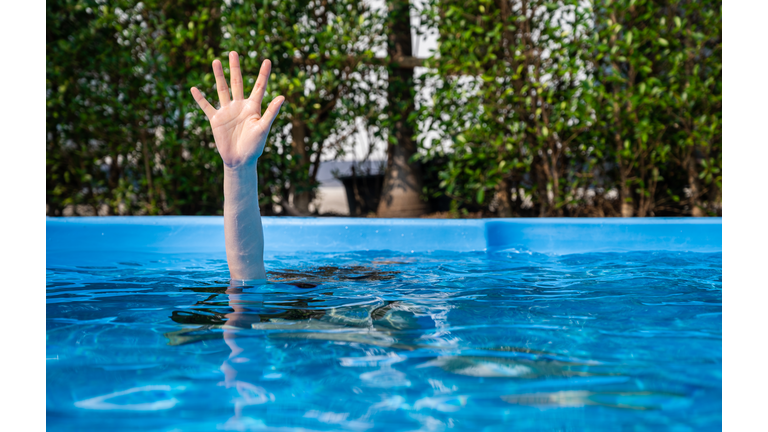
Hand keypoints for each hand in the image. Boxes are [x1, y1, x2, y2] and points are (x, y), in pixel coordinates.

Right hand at [190, 52, 284, 167]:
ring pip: (222, 89)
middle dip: (235, 68)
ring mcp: (227, 111)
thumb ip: (271, 112)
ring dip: (218, 76)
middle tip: (233, 52)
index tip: (267, 60)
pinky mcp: (216, 120)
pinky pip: (206, 106)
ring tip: (216, 61)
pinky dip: (200, 98)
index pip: (259, 87)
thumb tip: (282, 96)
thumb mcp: (263, 128)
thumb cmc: (255, 146)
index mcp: (253, 107)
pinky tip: (194, 89)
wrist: (240, 160)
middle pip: (237, 82)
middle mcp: (240, 106)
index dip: (263, 74)